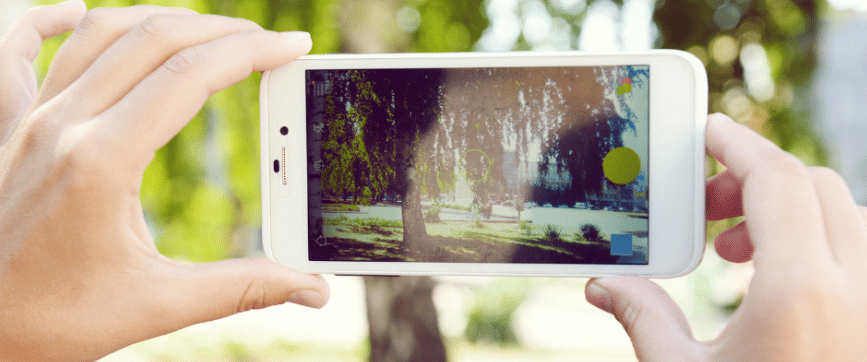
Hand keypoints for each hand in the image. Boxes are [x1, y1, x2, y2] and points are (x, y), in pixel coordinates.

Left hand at [0, 1, 328, 360]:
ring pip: (100, 33)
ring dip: (161, 21)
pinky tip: (76, 10)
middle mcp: (63, 125)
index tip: (292, 46)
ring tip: (209, 30)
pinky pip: (20, 50)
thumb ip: (243, 287)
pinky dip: (49, 20)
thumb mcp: (158, 306)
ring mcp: (27, 120)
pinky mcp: (5, 127)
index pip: (191, 76)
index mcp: (102, 160)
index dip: (252, 53)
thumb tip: (312, 288)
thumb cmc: (54, 319)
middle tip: (269, 41)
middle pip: (153, 40)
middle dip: (222, 31)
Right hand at [585, 113, 866, 360]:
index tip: (709, 132)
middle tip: (709, 208)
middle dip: (756, 180)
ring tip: (736, 250)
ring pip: (845, 215)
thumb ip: (644, 318)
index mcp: (800, 292)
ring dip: (791, 211)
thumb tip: (604, 284)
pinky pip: (858, 250)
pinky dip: (817, 241)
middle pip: (815, 186)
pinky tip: (775, 282)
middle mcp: (855, 289)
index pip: (777, 179)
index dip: (738, 144)